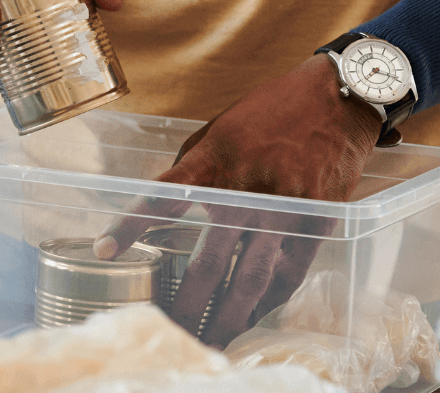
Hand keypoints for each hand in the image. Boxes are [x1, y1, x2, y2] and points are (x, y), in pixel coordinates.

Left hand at [95, 55, 382, 346]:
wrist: (336, 100)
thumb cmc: (268, 113)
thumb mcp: (217, 131)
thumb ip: (191, 169)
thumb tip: (163, 206)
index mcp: (214, 161)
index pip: (163, 198)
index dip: (131, 226)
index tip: (104, 249)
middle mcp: (248, 192)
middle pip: (210, 260)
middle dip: (188, 302)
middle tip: (168, 327)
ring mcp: (284, 211)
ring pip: (251, 278)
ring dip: (229, 315)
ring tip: (210, 339)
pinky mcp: (316, 224)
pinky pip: (288, 274)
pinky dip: (267, 301)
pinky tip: (249, 317)